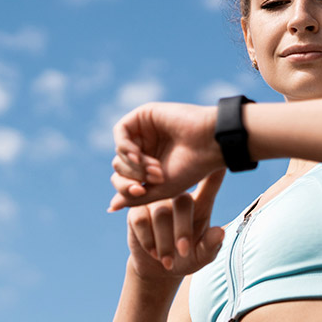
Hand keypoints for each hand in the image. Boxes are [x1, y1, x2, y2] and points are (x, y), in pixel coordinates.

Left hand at [109, 102, 223, 210]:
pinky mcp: (143, 115)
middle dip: (132, 175)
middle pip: (119, 166)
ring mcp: (143, 131)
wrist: (210, 144)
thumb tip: (112, 206)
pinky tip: (138, 155)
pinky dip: (125, 147)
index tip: (141, 191)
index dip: (125, 188)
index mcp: (149, 166)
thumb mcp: (161, 190)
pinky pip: (120, 132)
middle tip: (155, 178)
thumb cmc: (191, 168)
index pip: (123, 179)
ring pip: (119, 152)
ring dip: (133, 164)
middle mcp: (145, 148)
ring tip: (155, 168)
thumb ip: (135, 198)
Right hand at [125, 169, 225, 280]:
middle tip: (183, 252)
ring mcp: (156, 200)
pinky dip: (148, 240)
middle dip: (183, 231)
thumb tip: (219, 233)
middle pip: (183, 201)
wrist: (157, 268)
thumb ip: (211, 246)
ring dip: (164, 241)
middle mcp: (178, 195)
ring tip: (168, 261)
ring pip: (161, 213)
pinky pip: (141, 219)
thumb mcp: (202, 256)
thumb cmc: (186, 258)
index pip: (211, 182)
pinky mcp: (136, 209)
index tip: (221, 162)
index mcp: (201, 202)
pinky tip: (153, 252)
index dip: (216, 171)